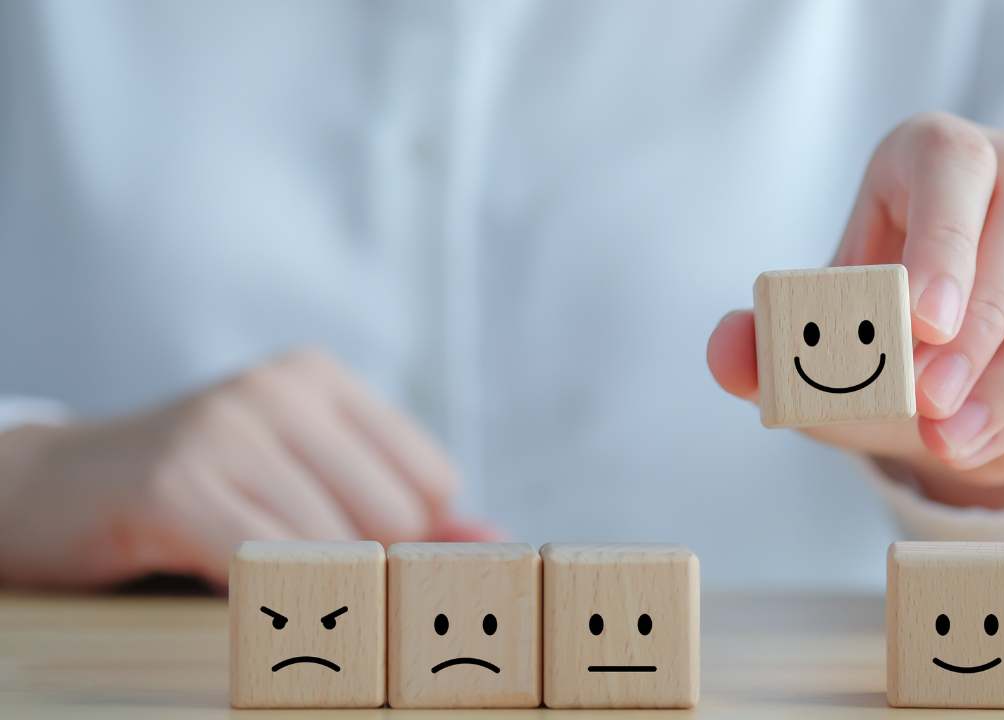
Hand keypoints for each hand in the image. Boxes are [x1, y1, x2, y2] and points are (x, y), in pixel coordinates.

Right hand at [0, 349, 496, 587]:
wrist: (59, 486)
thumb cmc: (198, 488)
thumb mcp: (302, 481)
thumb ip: (400, 510)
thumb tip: (496, 539)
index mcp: (322, 377)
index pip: (434, 477)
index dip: (410, 536)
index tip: (361, 553)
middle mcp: (282, 388)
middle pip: (395, 516)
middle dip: (362, 564)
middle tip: (300, 568)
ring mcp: (229, 426)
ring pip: (337, 544)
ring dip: (307, 587)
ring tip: (256, 570)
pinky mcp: (178, 480)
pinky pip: (268, 561)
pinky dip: (265, 595)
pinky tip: (229, 582)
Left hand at [708, 113, 1003, 499]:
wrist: (930, 373)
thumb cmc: (866, 326)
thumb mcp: (809, 334)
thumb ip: (761, 342)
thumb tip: (726, 353)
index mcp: (934, 158)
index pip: (952, 164)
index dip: (943, 235)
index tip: (920, 318)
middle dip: (984, 316)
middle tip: (924, 396)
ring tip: (947, 440)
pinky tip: (972, 449)